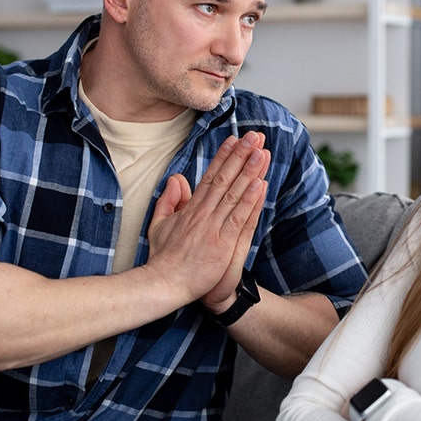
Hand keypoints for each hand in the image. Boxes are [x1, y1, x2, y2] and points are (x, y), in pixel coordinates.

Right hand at [144, 132, 269, 307]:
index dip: (225, 156)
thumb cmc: (163, 258)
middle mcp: (203, 214)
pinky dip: (249, 200)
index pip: (210, 176)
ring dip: (249, 172)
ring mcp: (213, 228)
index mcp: (191, 209)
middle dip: (241, 156)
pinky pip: (239, 218)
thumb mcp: (159, 224)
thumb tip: (176, 179)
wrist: (164, 284)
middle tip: (254, 136)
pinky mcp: (222, 244)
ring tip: (261, 152)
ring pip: (234, 194)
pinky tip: (259, 184)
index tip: (236, 140)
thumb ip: (168, 200)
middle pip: (225, 178)